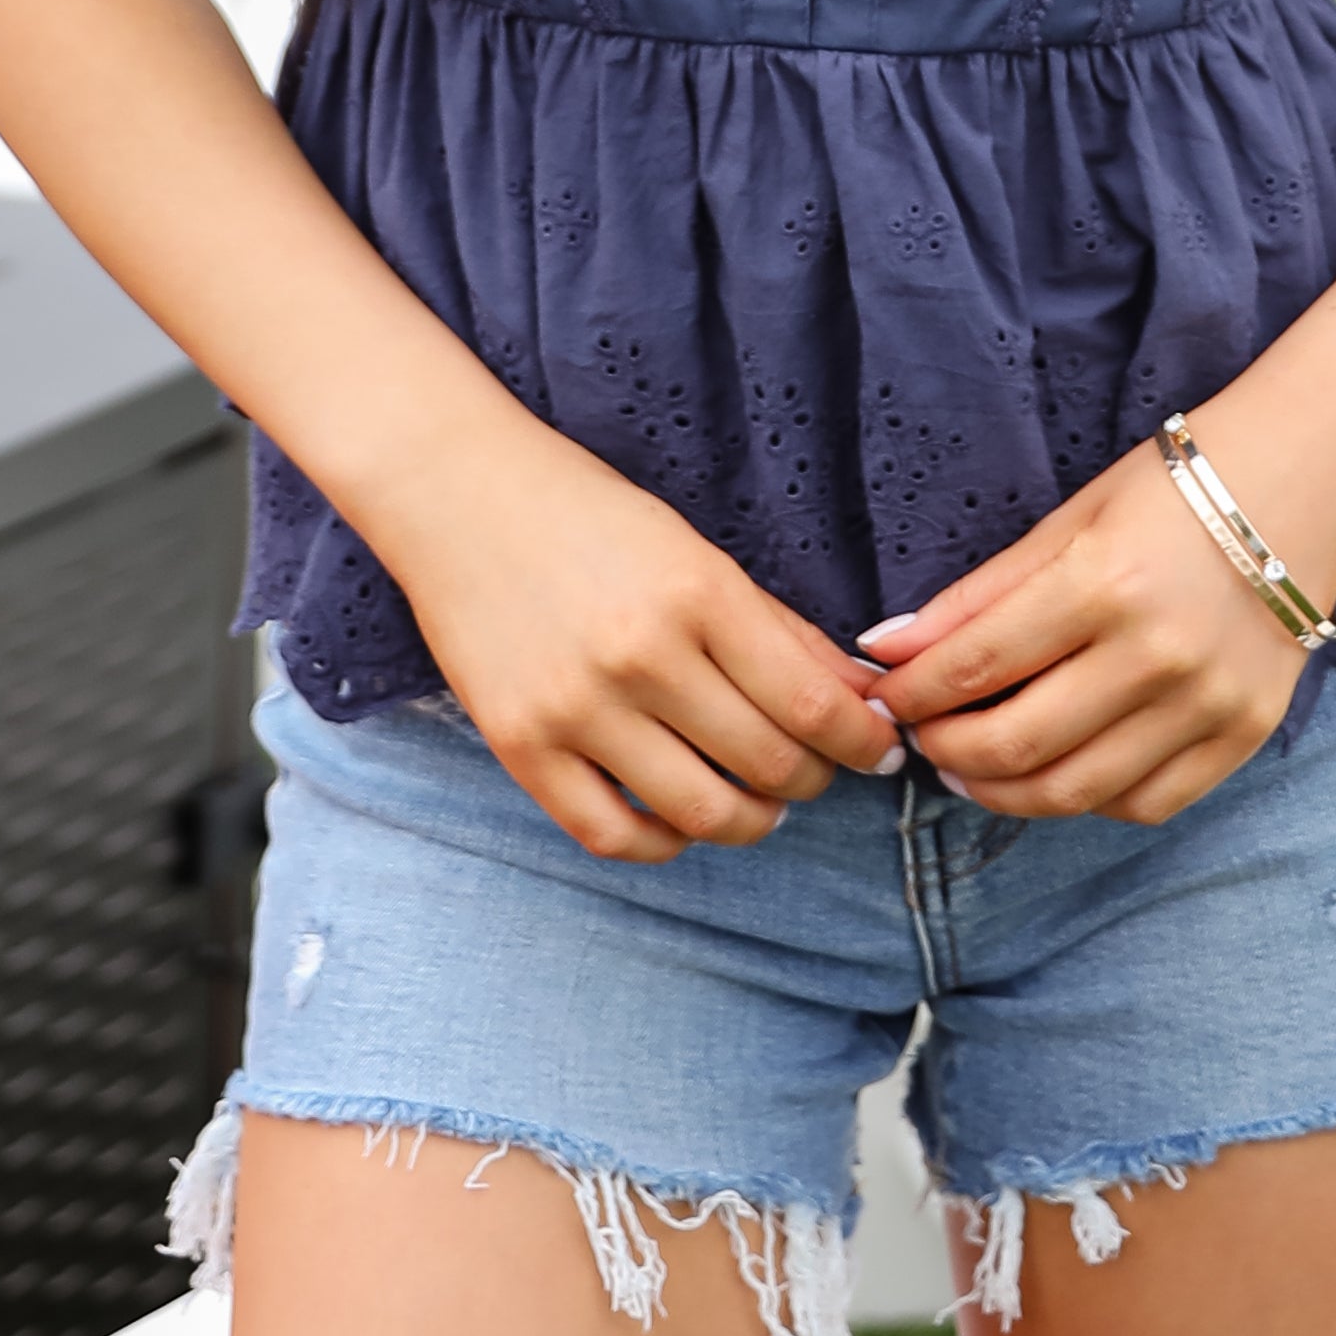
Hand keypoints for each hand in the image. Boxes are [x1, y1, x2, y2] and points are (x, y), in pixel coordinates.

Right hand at [371, 409, 901, 863]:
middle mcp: (640, 654)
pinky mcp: (521, 747)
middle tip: (818, 769)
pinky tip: (680, 818)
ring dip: (752, 820)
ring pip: (701, 813)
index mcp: (696, 591)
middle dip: (813, 778)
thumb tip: (857, 697)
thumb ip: (776, 627)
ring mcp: (576, 707)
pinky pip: (613, 835)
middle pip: (767, 763)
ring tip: (760, 804)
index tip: (880, 750)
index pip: (812, 703)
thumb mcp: (695, 549)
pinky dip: (663, 842)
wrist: (456, 492)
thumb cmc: (588, 513)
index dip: (862, 742)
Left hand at [859, 432, 1335, 825]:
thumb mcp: (1069, 519)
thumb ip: (981, 593)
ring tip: (972, 769)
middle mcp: (1157, 654)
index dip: (914, 693)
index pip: (978, 665)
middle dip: (948, 751)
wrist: (1301, 488)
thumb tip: (893, 649)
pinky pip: (1145, 804)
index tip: (884, 697)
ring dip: (1003, 792)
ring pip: (1076, 791)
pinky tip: (1056, 773)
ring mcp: (1207, 705)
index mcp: (1104, 582)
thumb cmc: (1172, 492)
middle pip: (1018, 743)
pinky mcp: (1243, 736)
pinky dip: (1086, 802)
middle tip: (922, 740)